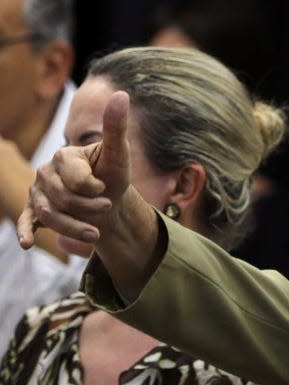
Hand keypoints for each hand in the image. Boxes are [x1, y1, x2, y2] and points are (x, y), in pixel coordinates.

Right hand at [18, 91, 130, 247]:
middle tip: (106, 208)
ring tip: (95, 235)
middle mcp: (46, 172)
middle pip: (63, 198)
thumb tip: (121, 94)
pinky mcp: (35, 211)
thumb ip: (116, 127)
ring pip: (50, 215)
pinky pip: (27, 221)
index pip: (74, 177)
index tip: (106, 190)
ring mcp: (38, 192)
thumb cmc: (113, 175)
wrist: (109, 202)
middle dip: (88, 208)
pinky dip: (25, 232)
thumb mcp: (119, 154)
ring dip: (73, 228)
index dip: (93, 188)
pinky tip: (26, 244)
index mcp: (64, 156)